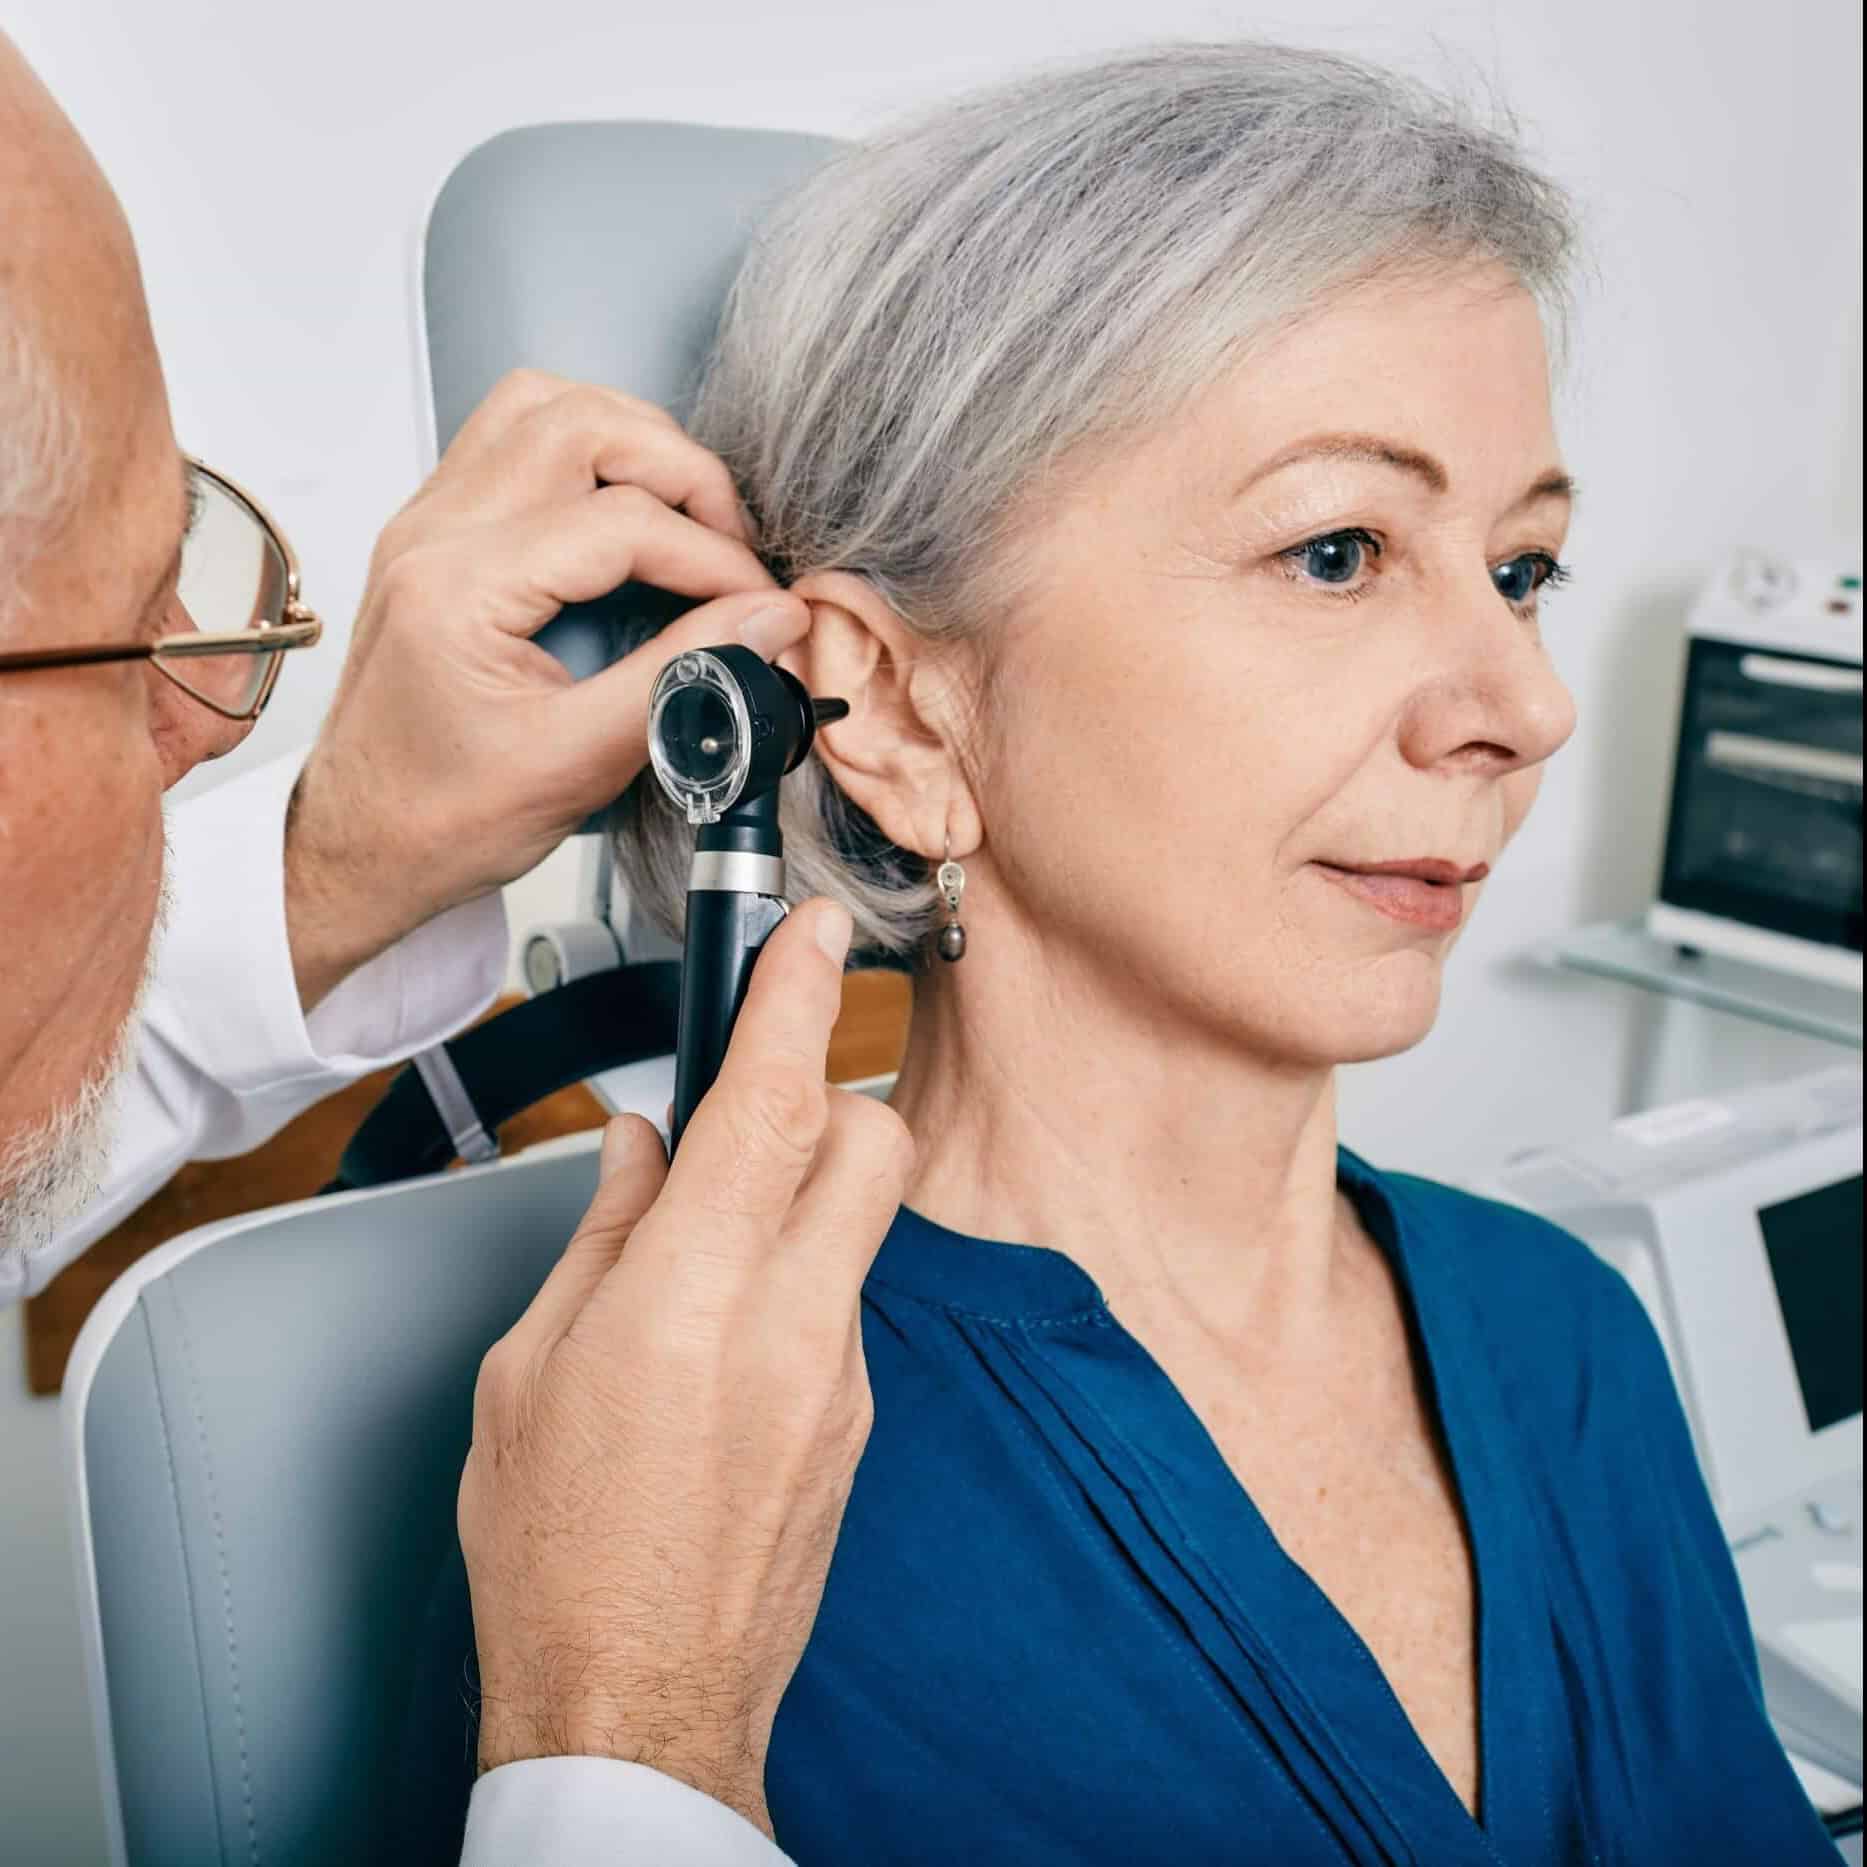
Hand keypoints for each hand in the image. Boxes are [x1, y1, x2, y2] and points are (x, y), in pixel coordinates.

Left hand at [283, 370, 808, 1008]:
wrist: (362, 845)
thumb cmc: (442, 818)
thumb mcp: (581, 762)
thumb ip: (684, 677)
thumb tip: (767, 620)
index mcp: (459, 588)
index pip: (621, 522)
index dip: (713, 557)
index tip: (761, 604)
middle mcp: (433, 534)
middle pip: (580, 425)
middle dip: (680, 471)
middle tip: (730, 545)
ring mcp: (427, 524)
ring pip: (542, 409)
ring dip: (630, 444)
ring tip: (685, 518)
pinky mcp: (435, 534)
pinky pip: (514, 443)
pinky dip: (587, 458)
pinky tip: (627, 519)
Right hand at [457, 899, 913, 1835]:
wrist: (642, 1709)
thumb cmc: (560, 1557)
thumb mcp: (532, 1374)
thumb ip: (603, 1236)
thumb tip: (641, 1147)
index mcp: (692, 1300)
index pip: (770, 1103)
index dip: (793, 997)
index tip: (810, 930)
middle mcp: (792, 1327)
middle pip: (867, 1141)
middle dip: (823, 1092)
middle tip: (754, 1108)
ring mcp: (843, 1376)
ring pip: (861, 1223)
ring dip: (802, 1197)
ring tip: (707, 1258)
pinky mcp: (862, 1420)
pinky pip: (848, 1301)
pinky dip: (800, 1280)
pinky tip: (726, 1341)